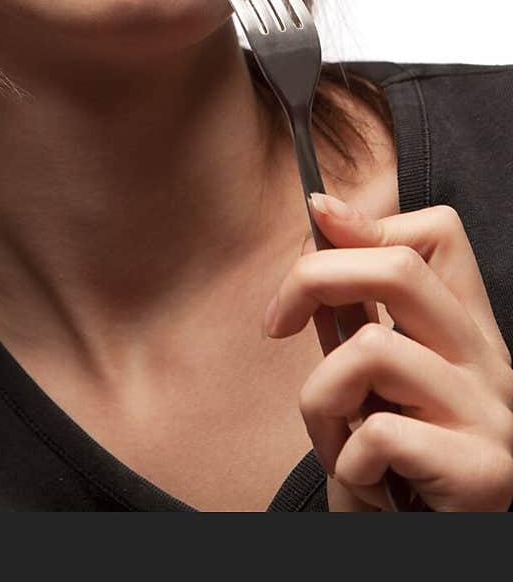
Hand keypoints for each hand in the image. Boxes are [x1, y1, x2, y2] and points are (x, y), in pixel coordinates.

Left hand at [263, 194, 512, 510]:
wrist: (435, 556)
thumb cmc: (397, 472)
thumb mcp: (371, 385)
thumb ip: (354, 314)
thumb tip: (321, 228)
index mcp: (465, 332)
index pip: (439, 234)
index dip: (369, 220)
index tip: (315, 223)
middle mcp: (489, 363)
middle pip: (400, 268)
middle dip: (314, 279)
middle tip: (275, 324)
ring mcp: (491, 415)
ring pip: (372, 349)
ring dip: (323, 399)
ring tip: (336, 444)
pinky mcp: (483, 471)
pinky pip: (381, 433)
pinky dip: (349, 460)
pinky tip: (365, 483)